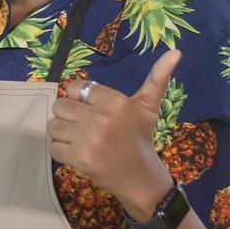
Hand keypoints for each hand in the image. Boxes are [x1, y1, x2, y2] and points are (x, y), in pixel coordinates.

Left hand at [48, 50, 182, 220]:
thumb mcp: (148, 106)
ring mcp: (88, 139)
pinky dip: (61, 151)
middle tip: (84, 126)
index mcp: (116, 101)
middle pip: (60, 105)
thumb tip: (176, 51)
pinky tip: (78, 153)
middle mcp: (101, 118)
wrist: (140, 177)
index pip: (75, 87)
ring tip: (80, 139)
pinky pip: (53, 147)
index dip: (78, 98)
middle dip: (69, 116)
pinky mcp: (78, 159)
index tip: (90, 109)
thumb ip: (157, 77)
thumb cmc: (140, 137)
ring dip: (63, 133)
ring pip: (53, 126)